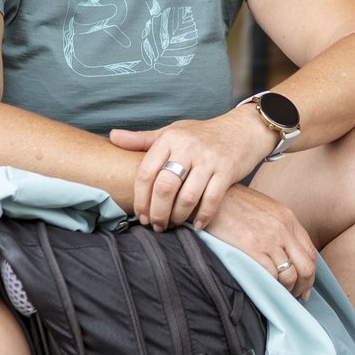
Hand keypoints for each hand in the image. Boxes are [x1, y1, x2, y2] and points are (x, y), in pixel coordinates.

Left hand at [109, 111, 268, 231]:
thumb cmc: (203, 134)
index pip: (146, 172)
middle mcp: (189, 147)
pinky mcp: (227, 171)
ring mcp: (209, 160)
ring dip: (177, 217)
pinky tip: (195, 224)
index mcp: (170, 138)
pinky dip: (202, 216)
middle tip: (155, 225)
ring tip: (173, 225)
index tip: (140, 215)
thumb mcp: (172, 132)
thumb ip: (143, 139)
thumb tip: (112, 137)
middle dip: (157, 212)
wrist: (243, 129)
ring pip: (187, 197)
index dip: (140, 198)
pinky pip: (211, 199)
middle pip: (165, 187)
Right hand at [200, 186, 317, 299]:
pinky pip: (271, 276)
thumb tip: (284, 250)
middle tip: (296, 296)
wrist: (213, 195)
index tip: (305, 286)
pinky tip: (266, 289)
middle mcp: (284, 229)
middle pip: (306, 267)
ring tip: (279, 295)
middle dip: (304, 286)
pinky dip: (272, 287)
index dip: (310, 274)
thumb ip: (278, 226)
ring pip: (291, 275)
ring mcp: (269, 239)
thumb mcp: (264, 208)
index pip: (310, 252)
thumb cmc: (234, 202)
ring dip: (287, 290)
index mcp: (288, 218)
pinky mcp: (252, 249)